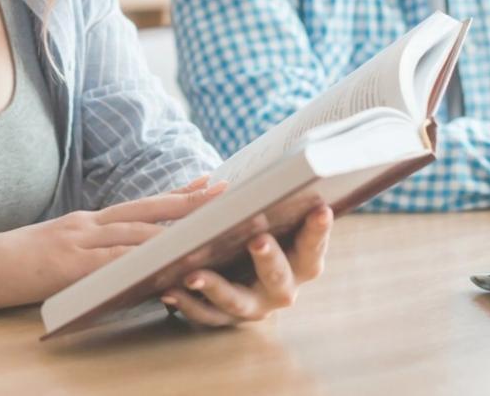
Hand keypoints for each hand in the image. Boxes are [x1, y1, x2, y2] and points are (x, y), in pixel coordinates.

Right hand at [0, 177, 224, 309]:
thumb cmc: (13, 262)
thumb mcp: (57, 248)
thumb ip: (88, 250)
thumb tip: (120, 258)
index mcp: (87, 222)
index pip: (140, 205)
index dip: (176, 195)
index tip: (206, 185)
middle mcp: (88, 225)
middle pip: (146, 210)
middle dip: (188, 202)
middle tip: (224, 192)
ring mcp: (78, 243)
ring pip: (135, 232)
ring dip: (174, 229)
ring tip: (207, 225)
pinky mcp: (67, 265)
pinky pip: (110, 262)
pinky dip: (140, 261)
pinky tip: (161, 261)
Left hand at [158, 204, 332, 327]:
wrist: (236, 269)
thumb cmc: (257, 230)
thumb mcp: (267, 217)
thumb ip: (272, 202)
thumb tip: (278, 171)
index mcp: (299, 262)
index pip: (313, 248)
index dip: (318, 231)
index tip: (321, 209)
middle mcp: (281, 289)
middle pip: (279, 279)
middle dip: (269, 259)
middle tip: (257, 240)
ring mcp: (253, 307)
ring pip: (236, 302)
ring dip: (215, 287)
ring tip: (193, 274)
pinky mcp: (223, 318)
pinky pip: (204, 315)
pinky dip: (186, 303)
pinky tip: (169, 289)